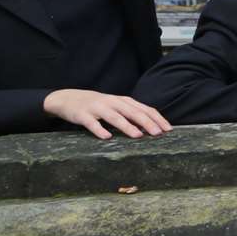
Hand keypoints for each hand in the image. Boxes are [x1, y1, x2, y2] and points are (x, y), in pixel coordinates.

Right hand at [42, 89, 171, 138]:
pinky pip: (92, 123)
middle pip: (133, 112)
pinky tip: (106, 137)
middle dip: (147, 122)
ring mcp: (97, 108)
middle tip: (158, 133)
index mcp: (123, 101)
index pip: (144, 109)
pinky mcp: (83, 115)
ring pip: (115, 117)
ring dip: (127, 126)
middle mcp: (112, 102)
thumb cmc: (97, 105)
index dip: (157, 118)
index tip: (168, 129)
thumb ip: (131, 113)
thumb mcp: (116, 106)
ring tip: (138, 136)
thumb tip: (152, 126)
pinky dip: (99, 129)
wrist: (68, 98)